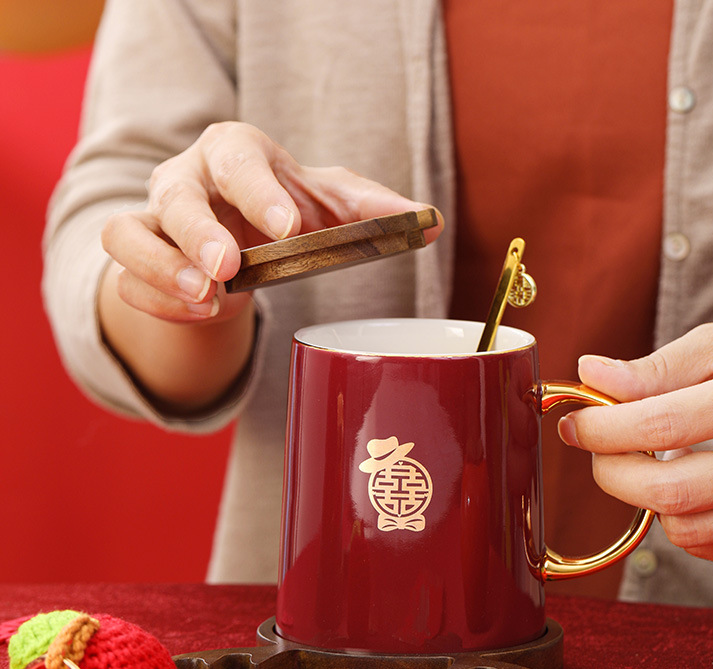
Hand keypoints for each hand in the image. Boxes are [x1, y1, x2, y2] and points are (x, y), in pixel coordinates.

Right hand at [101, 121, 442, 322]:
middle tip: (228, 269)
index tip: (288, 225)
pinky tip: (197, 315)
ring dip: (163, 272)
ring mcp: (155, 219)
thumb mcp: (328, 202)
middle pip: (176, 195)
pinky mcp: (138, 256)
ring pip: (130, 235)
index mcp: (235, 153)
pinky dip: (156, 301)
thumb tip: (430, 221)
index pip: (239, 160)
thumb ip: (372, 209)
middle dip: (198, 232)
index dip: (260, 192)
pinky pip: (127, 279)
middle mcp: (186, 179)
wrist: (232, 232)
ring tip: (209, 300)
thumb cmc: (281, 207)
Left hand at [557, 322, 712, 562]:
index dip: (603, 429)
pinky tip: (690, 486)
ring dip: (647, 499)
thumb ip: (657, 367)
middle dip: (611, 473)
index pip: (661, 424)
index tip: (575, 424)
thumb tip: (590, 375)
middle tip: (600, 449)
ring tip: (652, 463)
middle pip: (669, 491)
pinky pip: (712, 547)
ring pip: (687, 529)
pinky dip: (683, 521)